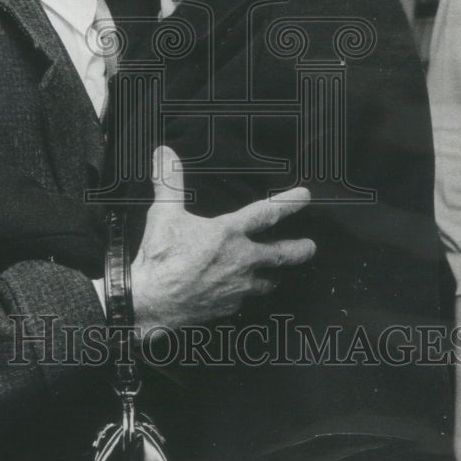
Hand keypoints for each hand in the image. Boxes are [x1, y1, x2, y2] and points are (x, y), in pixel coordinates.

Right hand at [131, 146, 314, 329]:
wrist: (150, 301)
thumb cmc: (159, 256)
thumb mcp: (164, 213)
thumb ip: (169, 181)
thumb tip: (164, 152)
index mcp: (228, 233)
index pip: (266, 213)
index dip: (288, 203)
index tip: (305, 196)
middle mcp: (240, 260)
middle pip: (280, 254)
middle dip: (298, 249)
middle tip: (310, 247)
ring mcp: (236, 287)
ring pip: (266, 282)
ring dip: (273, 276)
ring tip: (278, 274)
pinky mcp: (227, 307)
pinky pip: (242, 300)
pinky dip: (243, 294)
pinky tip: (240, 292)